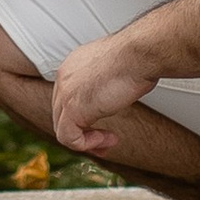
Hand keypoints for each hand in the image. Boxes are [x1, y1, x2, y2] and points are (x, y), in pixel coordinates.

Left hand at [50, 31, 147, 158]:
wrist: (138, 54)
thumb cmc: (136, 57)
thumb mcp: (115, 69)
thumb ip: (105, 82)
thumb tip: (112, 95)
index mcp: (73, 65)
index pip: (66, 97)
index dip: (83, 115)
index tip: (101, 125)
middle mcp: (64, 76)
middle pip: (61, 113)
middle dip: (82, 131)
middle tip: (104, 140)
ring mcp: (65, 92)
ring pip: (62, 128)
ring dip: (86, 140)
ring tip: (108, 141)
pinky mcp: (71, 108)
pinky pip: (68, 137)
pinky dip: (86, 144)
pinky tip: (106, 139)